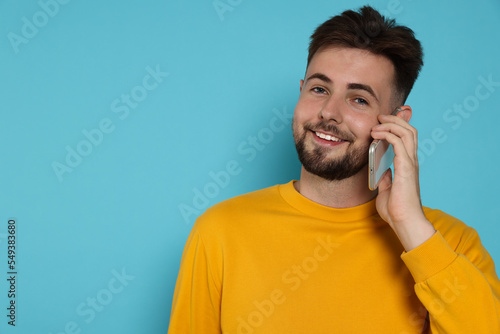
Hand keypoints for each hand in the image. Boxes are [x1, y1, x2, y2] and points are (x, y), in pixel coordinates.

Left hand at [370, 106, 434, 250]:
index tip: (383, 121)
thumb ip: (386, 179)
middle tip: (379, 117)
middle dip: (395, 119)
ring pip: (407, 132)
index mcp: (407, 165)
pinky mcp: (406, 168)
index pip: (407, 138)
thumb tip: (382, 172)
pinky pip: (400, 143)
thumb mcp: (387, 190)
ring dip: (391, 124)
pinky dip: (388, 134)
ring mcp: (410, 163)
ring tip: (376, 123)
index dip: (398, 125)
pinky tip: (377, 135)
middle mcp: (411, 161)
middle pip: (409, 130)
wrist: (404, 222)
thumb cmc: (396, 210)